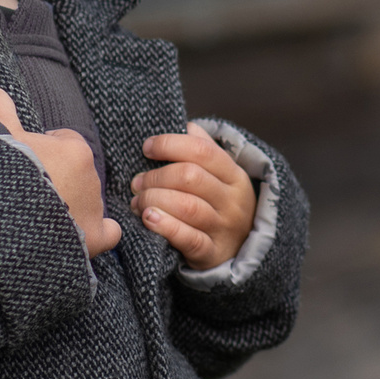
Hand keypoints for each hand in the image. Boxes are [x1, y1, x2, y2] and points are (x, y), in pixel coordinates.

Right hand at [0, 88, 119, 256]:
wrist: (4, 224)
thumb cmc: (3, 176)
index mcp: (74, 149)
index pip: (62, 142)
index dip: (41, 153)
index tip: (24, 165)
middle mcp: (91, 178)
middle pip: (74, 173)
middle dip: (56, 180)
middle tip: (26, 193)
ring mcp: (95, 209)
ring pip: (86, 201)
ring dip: (69, 207)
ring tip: (37, 219)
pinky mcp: (94, 238)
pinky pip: (108, 232)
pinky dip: (96, 233)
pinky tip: (80, 236)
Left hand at [132, 123, 255, 269]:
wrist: (242, 250)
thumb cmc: (219, 204)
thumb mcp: (221, 176)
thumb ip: (204, 150)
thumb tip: (186, 125)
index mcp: (234, 175)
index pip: (202, 151)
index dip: (170, 144)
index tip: (147, 148)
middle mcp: (232, 200)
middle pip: (190, 177)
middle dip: (156, 177)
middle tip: (137, 183)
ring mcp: (223, 227)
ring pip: (187, 207)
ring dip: (154, 200)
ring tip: (138, 202)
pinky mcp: (212, 253)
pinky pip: (188, 238)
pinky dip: (165, 226)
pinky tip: (148, 219)